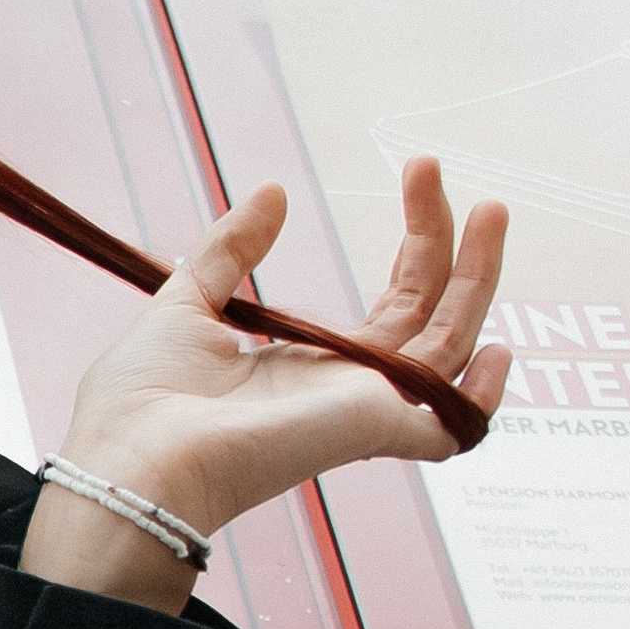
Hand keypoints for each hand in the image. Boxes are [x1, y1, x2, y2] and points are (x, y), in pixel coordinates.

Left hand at [19, 159, 508, 611]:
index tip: (418, 176)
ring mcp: (364, 412)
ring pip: (449, 344)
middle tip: (435, 169)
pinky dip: (480, 397)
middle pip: (428, 311)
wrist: (129, 459)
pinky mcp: (371, 434)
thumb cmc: (140, 404)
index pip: (393, 302)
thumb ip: (231, 251)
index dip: (415, 242)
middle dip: (444, 241)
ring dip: (477, 278)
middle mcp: (346, 389)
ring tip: (491, 209)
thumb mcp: (186, 302)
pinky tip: (500, 350)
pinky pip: (448, 426)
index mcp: (309, 365)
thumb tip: (273, 192)